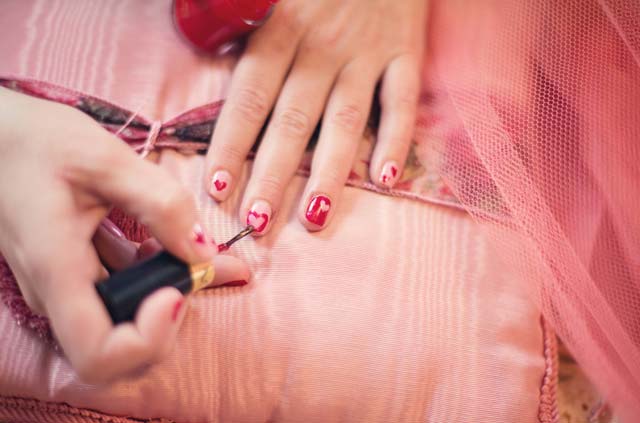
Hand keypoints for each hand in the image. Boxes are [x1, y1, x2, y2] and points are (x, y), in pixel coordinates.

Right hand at [0, 88, 248, 382]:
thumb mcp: (105, 158)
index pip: (99, 355)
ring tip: (196, 254)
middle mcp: (55, 292)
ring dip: (167, 294)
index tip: (175, 291)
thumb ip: (161, 204)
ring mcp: (62, 286)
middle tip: (204, 268)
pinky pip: (117, 291)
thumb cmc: (34, 140)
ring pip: (122, 319)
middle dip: (171, 316)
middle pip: (119, 346)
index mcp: (56, 270)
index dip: (148, 339)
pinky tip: (169, 244)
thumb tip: (204, 252)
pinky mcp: (71, 272)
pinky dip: (152, 276)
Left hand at [205, 0, 426, 233]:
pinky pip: (402, 101)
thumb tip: (203, 48)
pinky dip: (396, 139)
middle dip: (272, 175)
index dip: (231, 145)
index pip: (249, 98)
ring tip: (312, 217)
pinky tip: (385, 179)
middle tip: (257, 223)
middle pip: (293, 120)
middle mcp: (321, 47)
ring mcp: (367, 52)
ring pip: (345, 121)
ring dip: (328, 172)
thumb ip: (234, 14)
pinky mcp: (406, 51)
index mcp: (278, 28)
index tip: (217, 188)